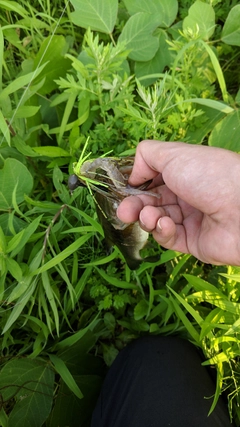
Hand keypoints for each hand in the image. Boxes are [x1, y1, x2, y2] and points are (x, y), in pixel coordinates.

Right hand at [117, 140, 239, 264]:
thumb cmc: (209, 175)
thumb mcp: (174, 154)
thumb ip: (146, 156)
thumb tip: (133, 174)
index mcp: (184, 173)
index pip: (152, 180)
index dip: (137, 185)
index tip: (125, 189)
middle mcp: (186, 195)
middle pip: (151, 202)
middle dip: (134, 206)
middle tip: (124, 212)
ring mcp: (190, 220)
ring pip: (156, 221)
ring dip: (147, 218)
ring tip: (148, 217)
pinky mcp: (193, 242)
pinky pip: (169, 238)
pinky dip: (162, 231)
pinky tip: (166, 225)